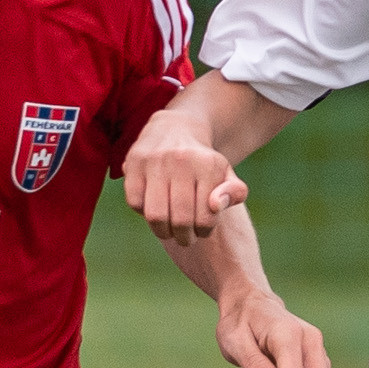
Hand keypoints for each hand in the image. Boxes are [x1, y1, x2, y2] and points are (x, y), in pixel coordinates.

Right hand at [123, 108, 249, 244]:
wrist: (175, 128)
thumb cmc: (203, 163)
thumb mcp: (226, 174)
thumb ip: (235, 193)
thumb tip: (215, 205)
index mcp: (209, 165)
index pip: (205, 218)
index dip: (203, 232)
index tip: (202, 231)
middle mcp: (181, 160)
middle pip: (179, 220)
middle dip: (183, 237)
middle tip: (185, 238)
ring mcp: (155, 160)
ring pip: (155, 215)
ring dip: (162, 231)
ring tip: (168, 231)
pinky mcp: (134, 162)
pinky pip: (135, 203)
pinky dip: (143, 212)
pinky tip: (154, 208)